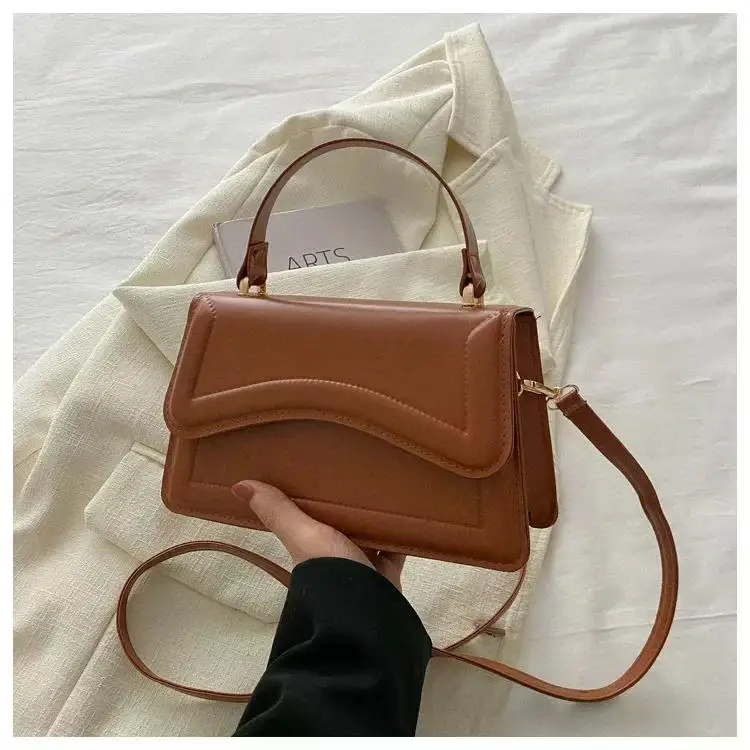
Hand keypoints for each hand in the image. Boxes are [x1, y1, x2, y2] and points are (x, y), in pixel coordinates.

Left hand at [231, 480, 405, 590]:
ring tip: (384, 479)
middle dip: (348, 501)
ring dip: (374, 514)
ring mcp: (362, 564)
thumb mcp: (304, 536)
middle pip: (341, 522)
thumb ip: (278, 512)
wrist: (367, 615)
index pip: (309, 513)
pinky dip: (403, 531)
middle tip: (357, 465)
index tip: (318, 465)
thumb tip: (237, 485)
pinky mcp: (388, 570)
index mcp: (311, 544)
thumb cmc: (331, 571)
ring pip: (369, 532)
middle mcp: (335, 553)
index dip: (312, 493)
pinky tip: (408, 508)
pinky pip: (397, 545)